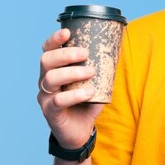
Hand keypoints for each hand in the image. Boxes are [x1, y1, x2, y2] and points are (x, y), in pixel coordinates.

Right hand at [37, 29, 103, 148]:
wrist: (81, 131)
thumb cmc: (87, 102)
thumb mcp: (96, 81)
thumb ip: (103, 67)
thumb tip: (118, 48)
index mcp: (55, 69)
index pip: (48, 50)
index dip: (54, 39)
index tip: (67, 33)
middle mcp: (46, 81)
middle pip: (46, 61)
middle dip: (65, 54)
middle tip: (85, 53)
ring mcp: (46, 97)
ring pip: (50, 79)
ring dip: (73, 73)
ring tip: (92, 72)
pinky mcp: (50, 112)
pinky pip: (58, 101)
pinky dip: (75, 95)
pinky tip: (90, 92)